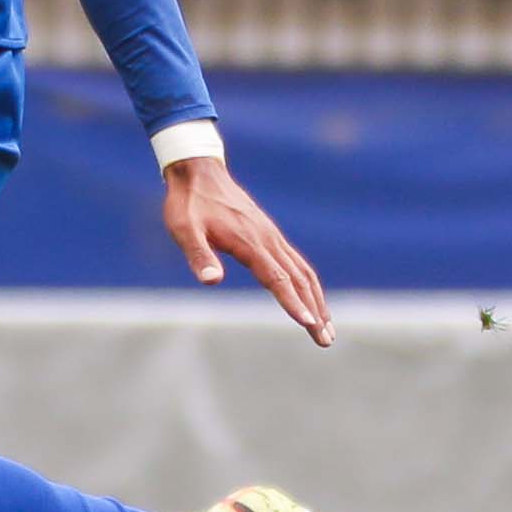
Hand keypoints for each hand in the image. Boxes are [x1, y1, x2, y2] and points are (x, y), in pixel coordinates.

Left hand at [163, 154, 329, 346]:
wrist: (198, 171)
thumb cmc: (188, 204)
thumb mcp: (184, 229)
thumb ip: (198, 254)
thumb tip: (209, 280)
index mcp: (250, 242)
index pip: (278, 279)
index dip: (293, 303)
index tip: (308, 324)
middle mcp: (268, 239)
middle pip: (300, 280)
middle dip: (315, 311)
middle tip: (326, 340)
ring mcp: (272, 236)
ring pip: (304, 272)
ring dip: (318, 300)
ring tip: (327, 327)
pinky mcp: (270, 235)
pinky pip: (296, 263)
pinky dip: (309, 284)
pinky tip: (311, 296)